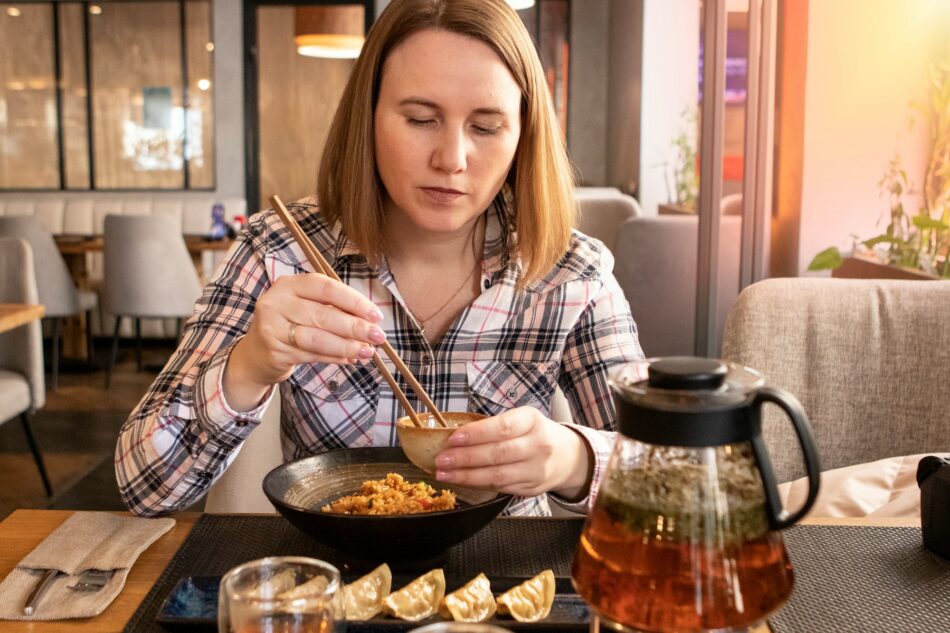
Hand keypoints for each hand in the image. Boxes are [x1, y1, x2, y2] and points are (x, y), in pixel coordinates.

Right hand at [224, 274, 385, 409]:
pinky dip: (334, 357)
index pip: (326, 288)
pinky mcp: (275, 350)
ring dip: (347, 345)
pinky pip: (312, 354)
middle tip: (378, 336)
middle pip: (323, 314)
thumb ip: (334, 309)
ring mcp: (273, 327)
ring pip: (318, 337)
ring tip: (368, 351)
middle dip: (355, 327)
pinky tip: (350, 358)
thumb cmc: (290, 324)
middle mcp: (277, 302)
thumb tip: (370, 321)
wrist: (256, 352)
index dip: (354, 301)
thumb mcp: (306, 307)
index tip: (376, 314)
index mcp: (290, 284)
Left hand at [433, 407, 591, 499]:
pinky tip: (460, 481)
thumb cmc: (535, 433)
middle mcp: (538, 445)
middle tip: (441, 459)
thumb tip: (454, 435)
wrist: (568, 457)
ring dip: (466, 476)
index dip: (477, 434)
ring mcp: (536, 470)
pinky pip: (500, 487)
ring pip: (497, 475)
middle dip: (465, 458)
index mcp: (532, 421)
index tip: (453, 438)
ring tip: (444, 473)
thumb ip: (494, 426)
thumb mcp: (522, 419)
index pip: (503, 428)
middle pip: (498, 453)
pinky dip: (477, 484)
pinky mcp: (531, 488)